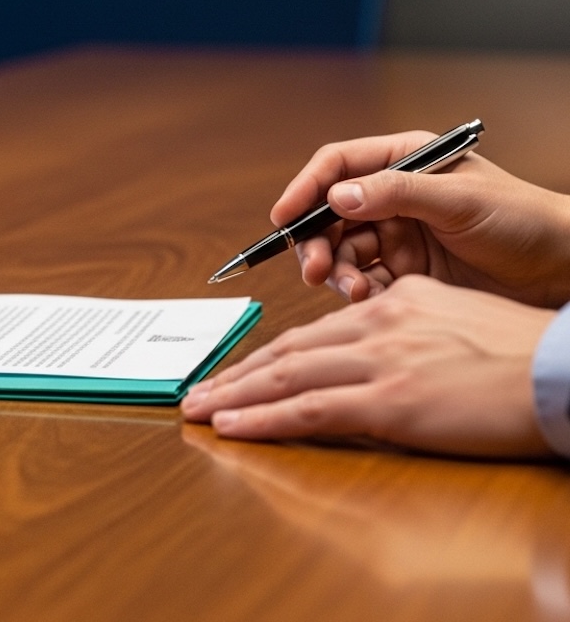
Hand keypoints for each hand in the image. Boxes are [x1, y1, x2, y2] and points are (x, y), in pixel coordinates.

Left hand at [181, 276, 555, 457]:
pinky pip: (306, 411)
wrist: (566, 372)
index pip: (316, 332)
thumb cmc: (525, 357)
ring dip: (233, 394)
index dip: (271, 355)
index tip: (241, 370)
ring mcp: (380, 362)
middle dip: (237, 373)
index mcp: (397, 304)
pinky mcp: (388, 402)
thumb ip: (409, 333)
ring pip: (286, 376)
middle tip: (198, 389)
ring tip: (198, 408)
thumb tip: (380, 357)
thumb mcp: (457, 324)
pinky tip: (230, 426)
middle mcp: (379, 324)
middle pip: (289, 350)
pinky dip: (260, 418)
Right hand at [273, 130, 569, 306]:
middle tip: (315, 269)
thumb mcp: (459, 200)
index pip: (338, 165)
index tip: (284, 217)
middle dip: (316, 241)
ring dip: (337, 271)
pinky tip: (368, 299)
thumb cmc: (523, 220)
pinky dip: (357, 292)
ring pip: (341, 251)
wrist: (562, 269)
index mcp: (405, 161)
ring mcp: (398, 235)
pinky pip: (363, 280)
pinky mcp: (406, 273)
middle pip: (329, 214)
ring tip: (352, 289)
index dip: (305, 188)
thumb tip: (336, 195)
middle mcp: (394, 196)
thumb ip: (395, 193)